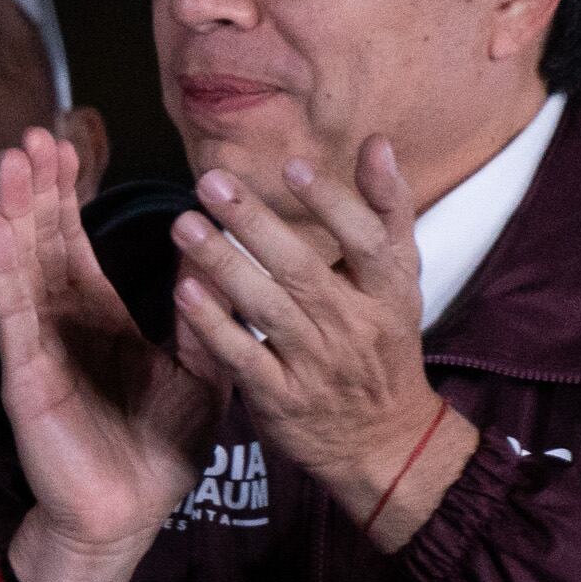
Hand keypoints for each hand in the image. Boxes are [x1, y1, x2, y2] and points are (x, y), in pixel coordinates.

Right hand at [0, 129, 220, 581]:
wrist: (128, 517)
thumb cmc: (157, 451)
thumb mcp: (200, 372)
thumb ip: (204, 317)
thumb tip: (217, 259)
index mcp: (100, 319)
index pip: (76, 244)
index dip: (69, 195)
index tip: (68, 143)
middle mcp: (62, 325)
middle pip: (42, 242)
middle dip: (37, 188)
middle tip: (32, 133)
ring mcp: (39, 349)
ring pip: (22, 268)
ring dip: (13, 212)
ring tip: (10, 161)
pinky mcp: (27, 377)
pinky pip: (13, 315)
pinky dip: (2, 271)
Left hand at [169, 141, 450, 534]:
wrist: (383, 439)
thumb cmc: (382, 343)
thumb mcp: (398, 281)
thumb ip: (385, 213)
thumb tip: (376, 143)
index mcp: (389, 291)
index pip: (366, 240)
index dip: (331, 204)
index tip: (290, 167)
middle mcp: (355, 324)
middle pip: (302, 269)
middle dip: (254, 223)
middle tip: (209, 181)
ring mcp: (316, 363)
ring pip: (267, 308)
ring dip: (222, 264)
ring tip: (182, 224)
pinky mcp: (281, 397)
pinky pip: (243, 356)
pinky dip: (214, 325)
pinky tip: (183, 292)